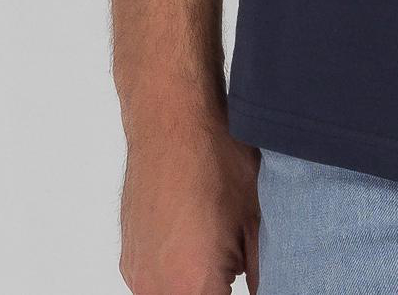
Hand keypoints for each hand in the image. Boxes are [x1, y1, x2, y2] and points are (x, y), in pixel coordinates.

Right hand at [118, 108, 261, 293]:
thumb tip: (268, 286)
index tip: (242, 270)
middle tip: (233, 257)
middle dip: (216, 287)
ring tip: (214, 242)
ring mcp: (137, 275)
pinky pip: (154, 281)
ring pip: (172, 294)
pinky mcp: (128, 259)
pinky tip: (192, 234)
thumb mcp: (255, 219)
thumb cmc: (216, 161)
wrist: (172, 120)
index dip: (232, 289)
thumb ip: (261, 272)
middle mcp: (156, 288)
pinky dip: (174, 271)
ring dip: (194, 283)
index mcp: (193, 286)